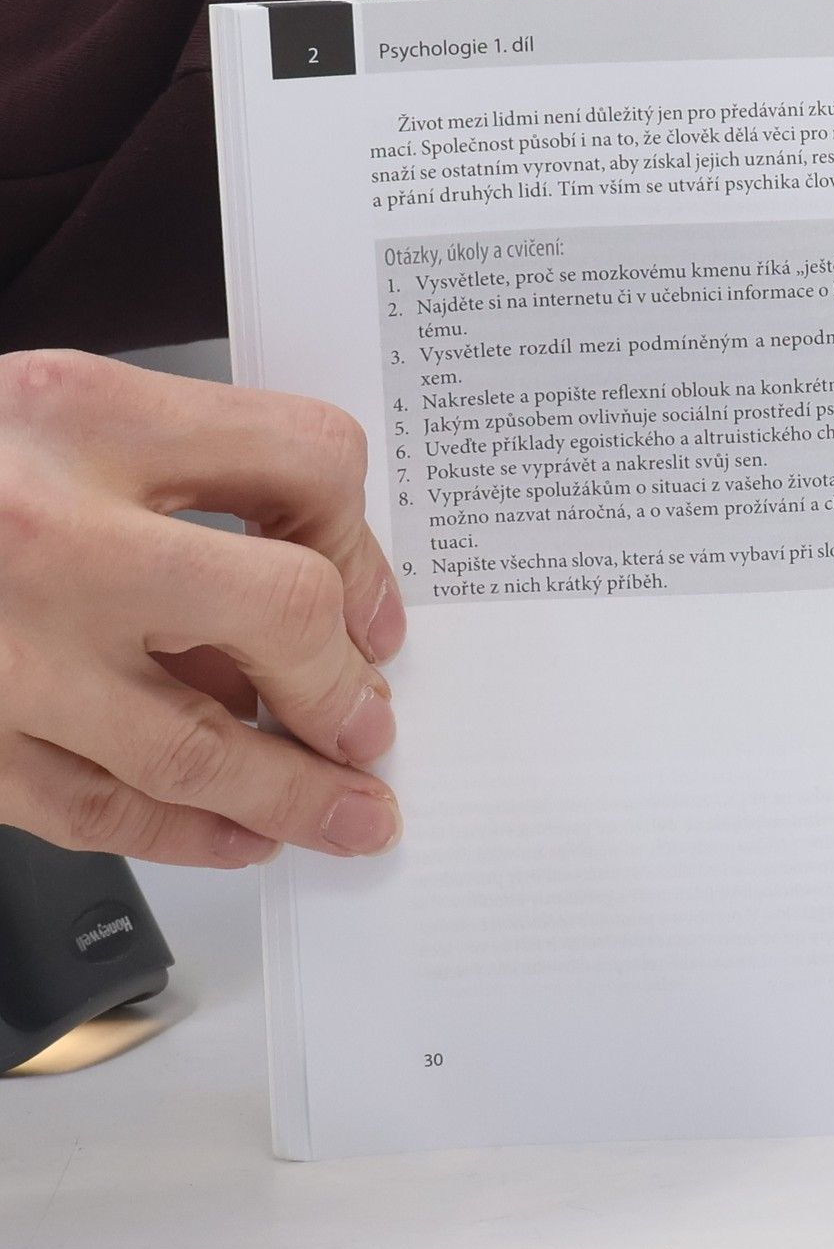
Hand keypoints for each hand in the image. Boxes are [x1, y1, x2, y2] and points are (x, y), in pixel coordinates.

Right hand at [0, 351, 405, 867]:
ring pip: (195, 748)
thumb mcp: (57, 411)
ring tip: (347, 815)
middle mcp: (46, 531)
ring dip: (293, 794)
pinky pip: (98, 811)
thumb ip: (186, 473)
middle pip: (276, 612)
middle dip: (346, 687)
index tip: (372, 605)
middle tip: (372, 727)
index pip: (302, 461)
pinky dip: (188, 835)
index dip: (361, 540)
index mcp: (81, 414)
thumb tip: (326, 595)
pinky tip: (240, 836)